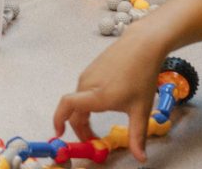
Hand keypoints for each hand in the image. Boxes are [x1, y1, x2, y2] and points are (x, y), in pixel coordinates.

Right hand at [52, 35, 168, 160]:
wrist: (142, 44)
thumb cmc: (142, 76)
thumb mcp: (141, 109)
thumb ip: (137, 136)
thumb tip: (141, 159)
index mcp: (97, 95)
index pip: (67, 107)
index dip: (59, 120)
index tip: (59, 135)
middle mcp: (87, 83)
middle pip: (73, 109)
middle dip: (79, 128)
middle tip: (92, 141)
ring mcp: (88, 74)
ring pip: (79, 99)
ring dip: (83, 115)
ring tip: (98, 124)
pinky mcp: (91, 68)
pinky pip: (83, 89)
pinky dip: (87, 102)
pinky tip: (103, 105)